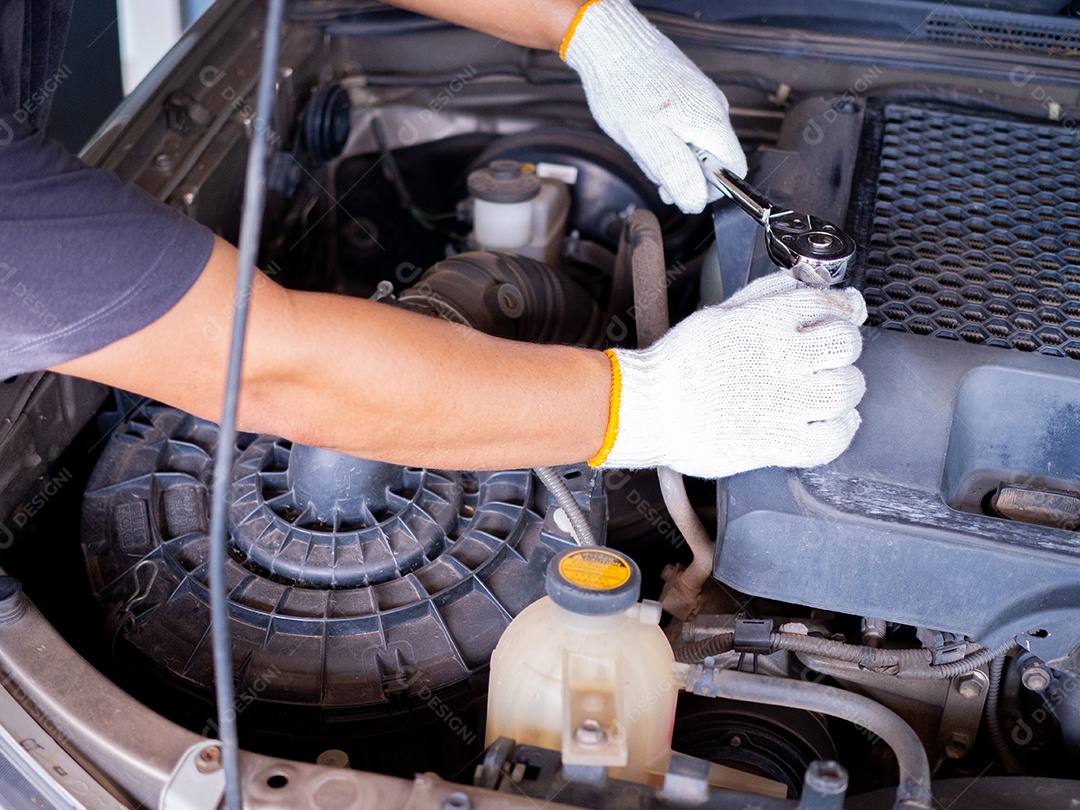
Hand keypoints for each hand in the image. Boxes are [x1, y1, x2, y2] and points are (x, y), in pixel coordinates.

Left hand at [562, 0, 745, 213]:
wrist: (609, 43)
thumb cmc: (624, 87)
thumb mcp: (647, 141)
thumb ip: (677, 172)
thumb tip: (696, 200)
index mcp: (712, 123)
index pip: (734, 172)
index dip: (707, 189)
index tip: (678, 187)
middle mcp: (714, 109)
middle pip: (712, 162)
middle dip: (682, 172)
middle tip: (652, 164)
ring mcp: (702, 99)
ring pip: (694, 146)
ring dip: (669, 155)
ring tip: (644, 141)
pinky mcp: (686, 94)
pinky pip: (683, 128)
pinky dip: (663, 136)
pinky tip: (644, 128)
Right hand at [600, 273, 867, 477]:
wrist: (646, 409)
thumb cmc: (678, 364)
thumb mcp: (720, 313)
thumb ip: (766, 295)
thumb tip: (805, 281)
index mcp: (764, 323)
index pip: (826, 304)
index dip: (842, 308)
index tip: (844, 315)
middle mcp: (779, 359)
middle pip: (845, 345)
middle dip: (843, 348)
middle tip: (828, 357)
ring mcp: (782, 403)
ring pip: (846, 390)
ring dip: (843, 388)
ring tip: (826, 391)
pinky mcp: (777, 442)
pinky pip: (833, 438)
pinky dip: (840, 430)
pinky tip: (829, 423)